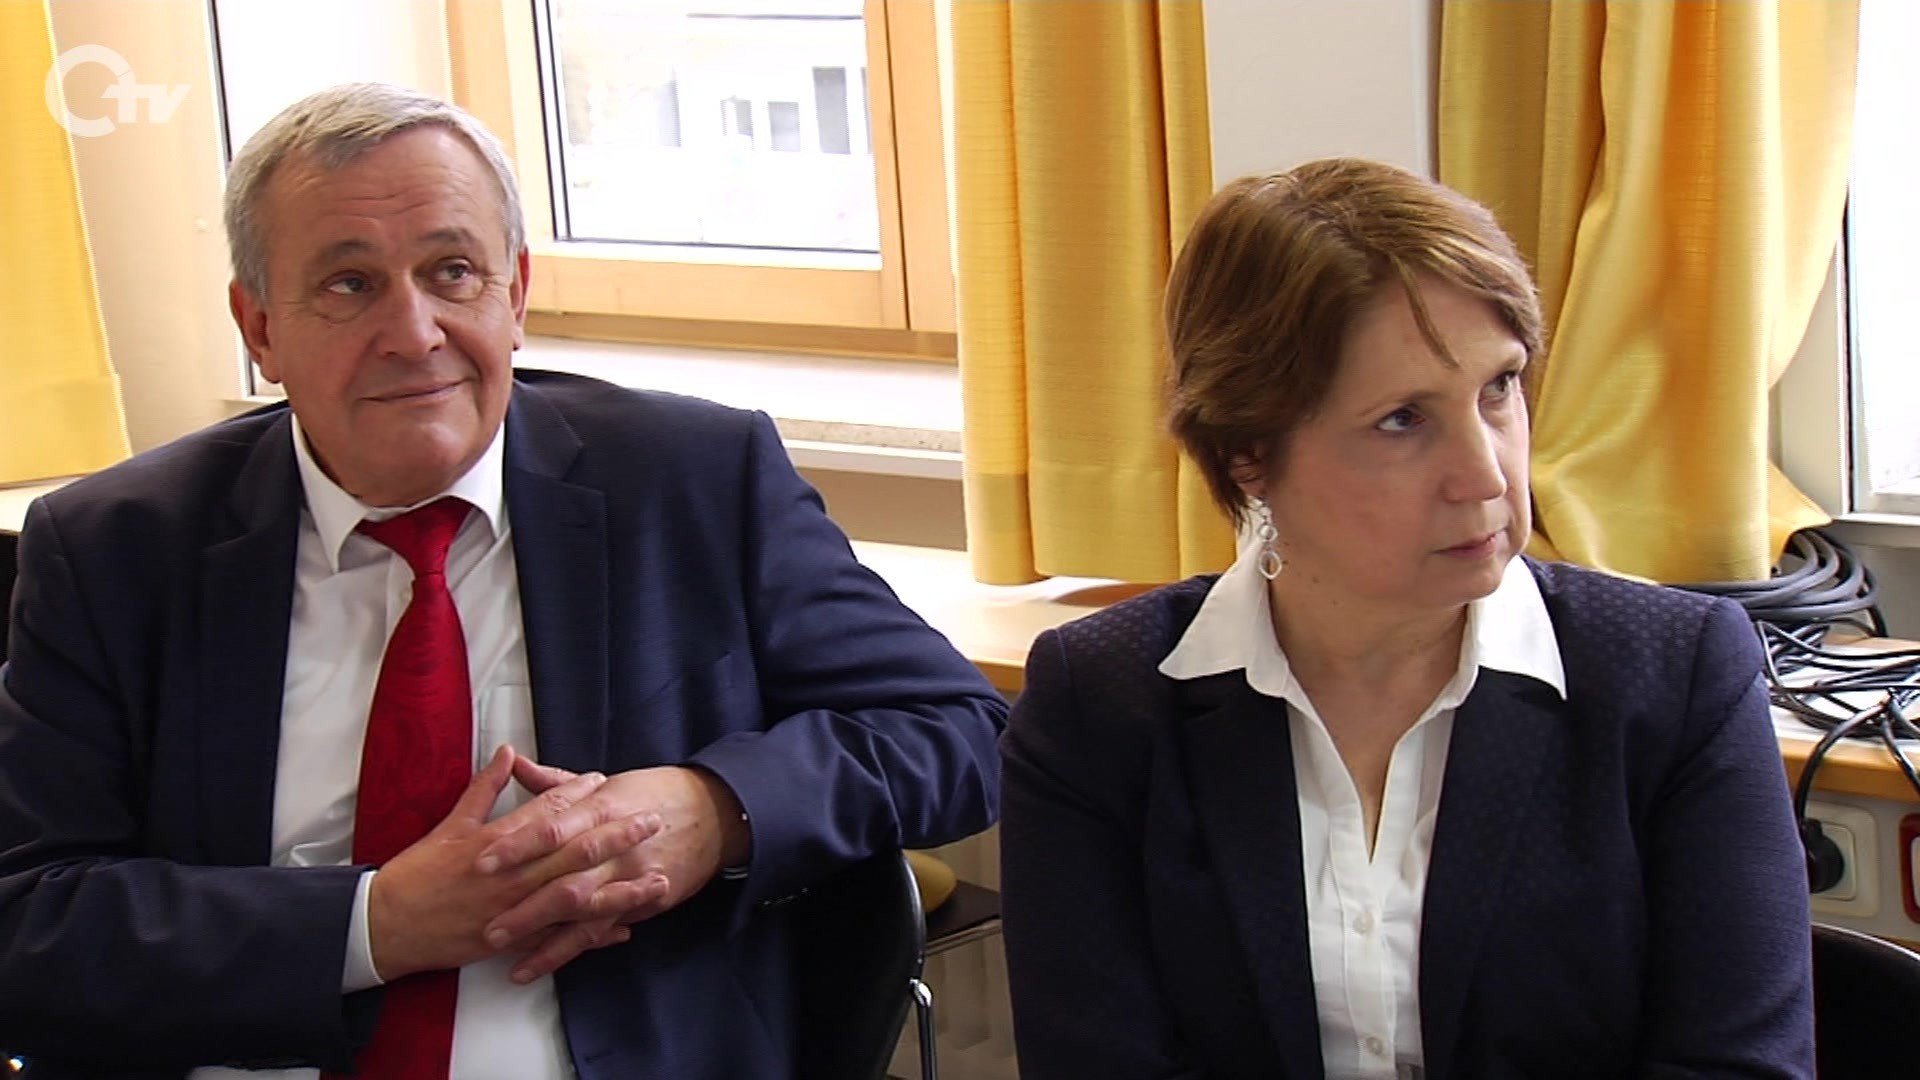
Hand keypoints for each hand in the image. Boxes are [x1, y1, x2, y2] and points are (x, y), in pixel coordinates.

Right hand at [365, 746, 667, 980]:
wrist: (387, 925)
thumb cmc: (418, 872)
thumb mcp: (450, 824)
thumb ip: (484, 788)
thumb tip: (509, 752)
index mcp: (497, 841)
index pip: (547, 813)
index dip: (579, 796)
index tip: (606, 782)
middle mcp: (512, 874)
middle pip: (574, 851)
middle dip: (616, 835)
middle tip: (651, 820)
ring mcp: (515, 910)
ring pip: (577, 897)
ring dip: (619, 889)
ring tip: (657, 880)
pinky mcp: (513, 940)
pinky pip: (561, 937)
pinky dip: (593, 933)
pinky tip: (624, 927)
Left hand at [473, 758, 751, 982]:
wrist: (714, 813)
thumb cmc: (654, 794)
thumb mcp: (607, 784)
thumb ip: (555, 783)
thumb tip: (513, 763)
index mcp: (600, 808)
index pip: (552, 826)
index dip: (516, 845)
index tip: (481, 861)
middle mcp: (613, 844)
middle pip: (563, 875)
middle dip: (523, 903)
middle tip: (485, 924)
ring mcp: (629, 875)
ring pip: (582, 911)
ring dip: (544, 937)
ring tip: (508, 957)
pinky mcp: (643, 900)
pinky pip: (601, 928)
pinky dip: (571, 948)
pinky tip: (542, 963)